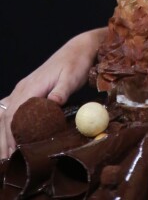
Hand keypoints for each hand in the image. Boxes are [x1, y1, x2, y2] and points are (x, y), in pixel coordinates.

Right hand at [0, 28, 104, 158]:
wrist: (78, 49)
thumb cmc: (77, 63)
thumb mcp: (72, 77)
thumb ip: (62, 91)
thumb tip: (53, 103)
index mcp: (31, 86)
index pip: (14, 114)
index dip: (12, 134)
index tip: (15, 152)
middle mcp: (23, 87)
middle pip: (6, 117)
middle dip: (5, 139)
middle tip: (9, 160)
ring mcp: (23, 88)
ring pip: (5, 114)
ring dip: (3, 133)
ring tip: (6, 154)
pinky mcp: (28, 90)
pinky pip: (10, 107)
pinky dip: (6, 123)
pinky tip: (6, 135)